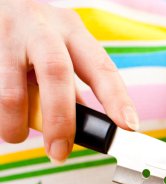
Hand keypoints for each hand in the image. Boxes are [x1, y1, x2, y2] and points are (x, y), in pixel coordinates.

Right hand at [0, 0, 137, 161]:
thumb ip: (73, 88)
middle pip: (57, 74)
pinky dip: (0, 113)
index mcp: (72, 31)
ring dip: (15, 123)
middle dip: (61, 120)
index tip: (128, 126)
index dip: (117, 99)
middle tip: (59, 152)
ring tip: (15, 135)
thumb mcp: (61, 54)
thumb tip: (88, 128)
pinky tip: (3, 114)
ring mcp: (8, 33)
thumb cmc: (34, 39)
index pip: (101, 68)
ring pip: (12, 91)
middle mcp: (42, 26)